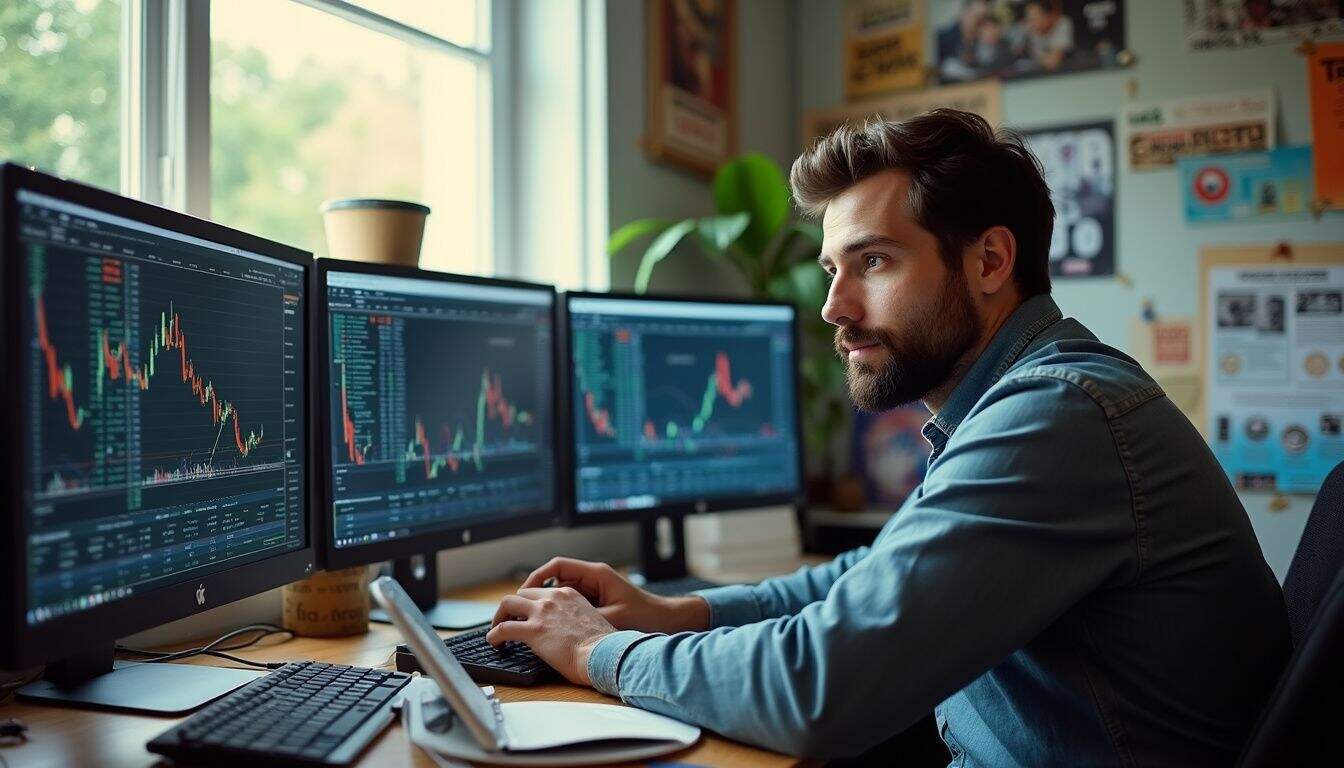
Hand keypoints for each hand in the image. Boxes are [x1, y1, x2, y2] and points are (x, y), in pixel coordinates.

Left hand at [485, 587, 613, 685]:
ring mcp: (541, 613)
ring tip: (496, 629)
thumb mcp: (590, 621)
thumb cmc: (603, 646)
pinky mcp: (532, 630)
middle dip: (513, 606)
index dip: (531, 602)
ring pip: (507, 604)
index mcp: (569, 595)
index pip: (541, 592)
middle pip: (522, 593)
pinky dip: (494, 635)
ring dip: (499, 616)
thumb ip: (575, 619)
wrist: (604, 653)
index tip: (527, 613)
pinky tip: (494, 642)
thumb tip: (568, 632)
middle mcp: (553, 598)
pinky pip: (503, 628)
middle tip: (509, 620)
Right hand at [517, 557, 709, 633]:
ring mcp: (595, 590)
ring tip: (530, 620)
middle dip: (536, 592)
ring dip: (547, 604)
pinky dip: (559, 612)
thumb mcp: (614, 618)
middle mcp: (593, 579)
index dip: (536, 577)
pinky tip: (550, 627)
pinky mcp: (597, 603)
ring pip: (561, 592)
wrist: (669, 620)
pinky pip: (571, 603)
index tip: (522, 593)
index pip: (557, 566)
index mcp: (596, 574)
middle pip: (555, 578)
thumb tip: (558, 625)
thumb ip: (586, 618)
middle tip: (518, 609)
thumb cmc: (646, 616)